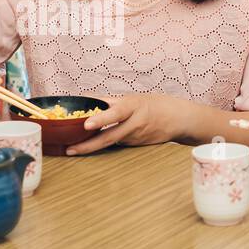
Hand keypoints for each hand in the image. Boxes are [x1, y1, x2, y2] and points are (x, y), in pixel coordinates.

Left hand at [65, 94, 186, 155]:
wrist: (178, 119)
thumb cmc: (152, 104)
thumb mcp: (131, 98)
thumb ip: (109, 101)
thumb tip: (85, 98)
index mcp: (132, 107)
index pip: (115, 113)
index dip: (101, 119)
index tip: (86, 125)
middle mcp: (134, 124)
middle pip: (110, 137)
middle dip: (88, 146)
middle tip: (70, 150)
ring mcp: (136, 138)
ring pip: (111, 143)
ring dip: (92, 146)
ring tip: (73, 149)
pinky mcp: (137, 147)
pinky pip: (117, 145)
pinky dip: (105, 145)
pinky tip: (94, 145)